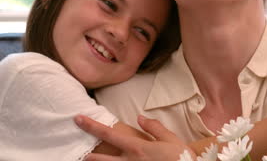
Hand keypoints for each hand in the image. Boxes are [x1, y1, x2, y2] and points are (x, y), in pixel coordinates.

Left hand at [74, 115, 194, 160]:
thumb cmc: (181, 159)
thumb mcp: (171, 139)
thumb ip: (154, 127)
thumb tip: (140, 118)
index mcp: (137, 148)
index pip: (108, 134)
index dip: (91, 126)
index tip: (78, 119)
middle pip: (99, 159)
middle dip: (87, 156)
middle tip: (79, 153)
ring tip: (88, 160)